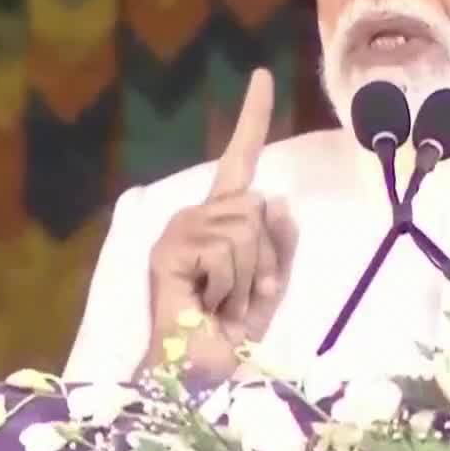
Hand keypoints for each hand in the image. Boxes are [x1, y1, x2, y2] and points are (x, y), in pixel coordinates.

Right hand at [145, 69, 298, 376]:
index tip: (262, 74)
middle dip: (264, 262)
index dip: (252, 116)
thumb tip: (278, 201)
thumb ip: (280, 243)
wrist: (197, 375)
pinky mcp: (169, 249)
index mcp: (221, 219)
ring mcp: (179, 230)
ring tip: (220, 304)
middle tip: (238, 300)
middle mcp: (196, 216)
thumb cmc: (228, 335)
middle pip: (258, 208)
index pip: (240, 160)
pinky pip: (226, 249)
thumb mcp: (271, 286)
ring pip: (246, 229)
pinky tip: (204, 303)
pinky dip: (228, 284)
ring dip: (247, 278)